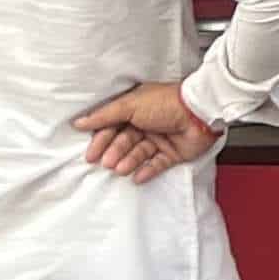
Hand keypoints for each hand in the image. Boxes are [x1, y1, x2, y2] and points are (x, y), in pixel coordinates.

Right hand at [75, 80, 217, 180]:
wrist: (199, 112)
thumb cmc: (165, 102)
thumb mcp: (130, 104)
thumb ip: (104, 116)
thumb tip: (79, 122)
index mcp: (136, 109)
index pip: (113, 127)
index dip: (101, 140)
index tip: (91, 153)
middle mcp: (147, 124)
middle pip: (124, 141)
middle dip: (114, 152)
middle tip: (106, 162)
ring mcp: (160, 139)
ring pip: (139, 154)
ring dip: (128, 162)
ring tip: (120, 168)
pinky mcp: (173, 153)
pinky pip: (157, 165)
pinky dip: (147, 171)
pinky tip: (137, 177)